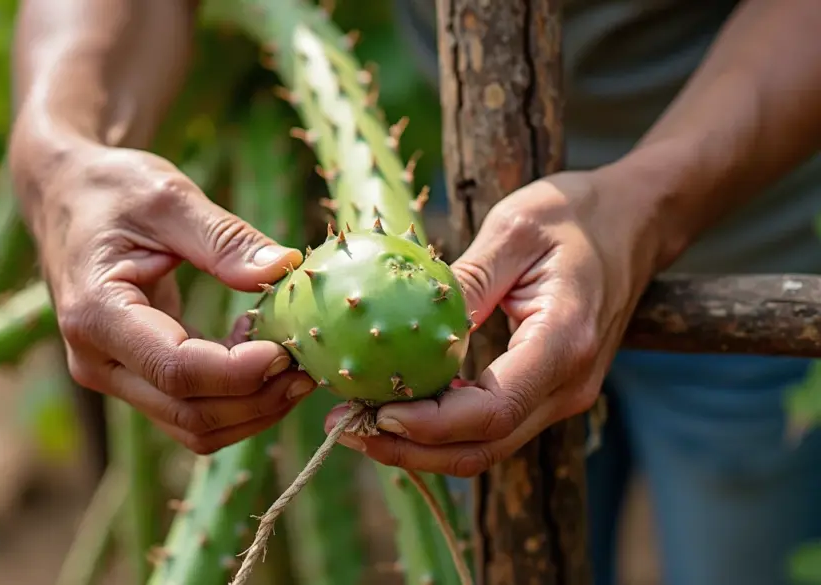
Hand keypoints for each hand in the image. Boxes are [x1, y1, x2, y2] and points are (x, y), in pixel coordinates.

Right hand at [11, 137, 316, 454]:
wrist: (66, 197)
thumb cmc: (112, 189)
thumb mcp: (168, 196)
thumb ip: (225, 238)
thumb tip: (284, 269)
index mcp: (96, 313)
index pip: (176, 369)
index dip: (239, 372)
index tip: (288, 349)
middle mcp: (97, 360)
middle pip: (188, 411)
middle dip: (257, 399)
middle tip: (310, 366)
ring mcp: (113, 376)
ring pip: (192, 425)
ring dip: (252, 410)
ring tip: (297, 368)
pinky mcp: (133, 378)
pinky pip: (190, 411)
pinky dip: (236, 400)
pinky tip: (264, 358)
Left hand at [324, 171, 661, 475]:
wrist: (636, 222)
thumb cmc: (576, 214)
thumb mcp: (515, 227)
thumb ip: (466, 279)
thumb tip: (405, 322)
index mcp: (564, 342)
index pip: (492, 411)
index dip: (429, 424)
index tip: (373, 414)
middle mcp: (569, 384)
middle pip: (484, 447)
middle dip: (411, 449)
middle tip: (345, 429)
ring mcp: (562, 394)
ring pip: (486, 446)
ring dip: (421, 446)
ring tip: (357, 424)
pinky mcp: (546, 391)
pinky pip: (490, 425)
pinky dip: (441, 428)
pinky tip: (396, 407)